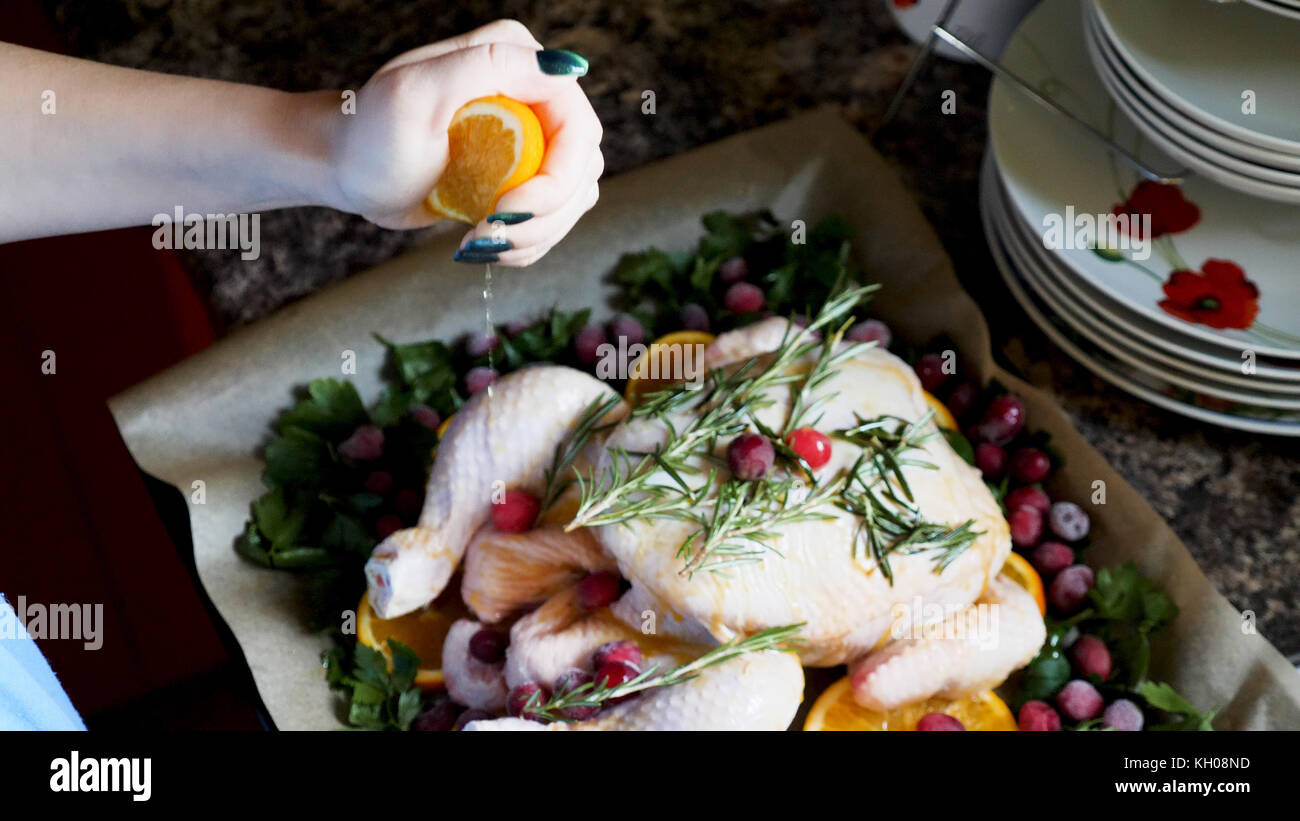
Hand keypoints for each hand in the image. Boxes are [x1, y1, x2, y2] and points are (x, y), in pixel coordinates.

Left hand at [328, 20, 603, 265]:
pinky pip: (552, 217)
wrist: (345, 169)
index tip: (510, 210)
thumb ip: (492, 64)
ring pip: (572, 198)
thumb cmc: (370, 132)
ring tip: (482, 239)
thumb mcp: (420, 92)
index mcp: (517, 59)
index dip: (557, 180)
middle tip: (491, 231)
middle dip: (544, 214)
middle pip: (581, 168)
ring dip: (536, 235)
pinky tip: (485, 244)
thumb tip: (565, 67)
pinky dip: (526, 244)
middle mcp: (533, 94)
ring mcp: (531, 136)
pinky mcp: (520, 174)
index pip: (579, 128)